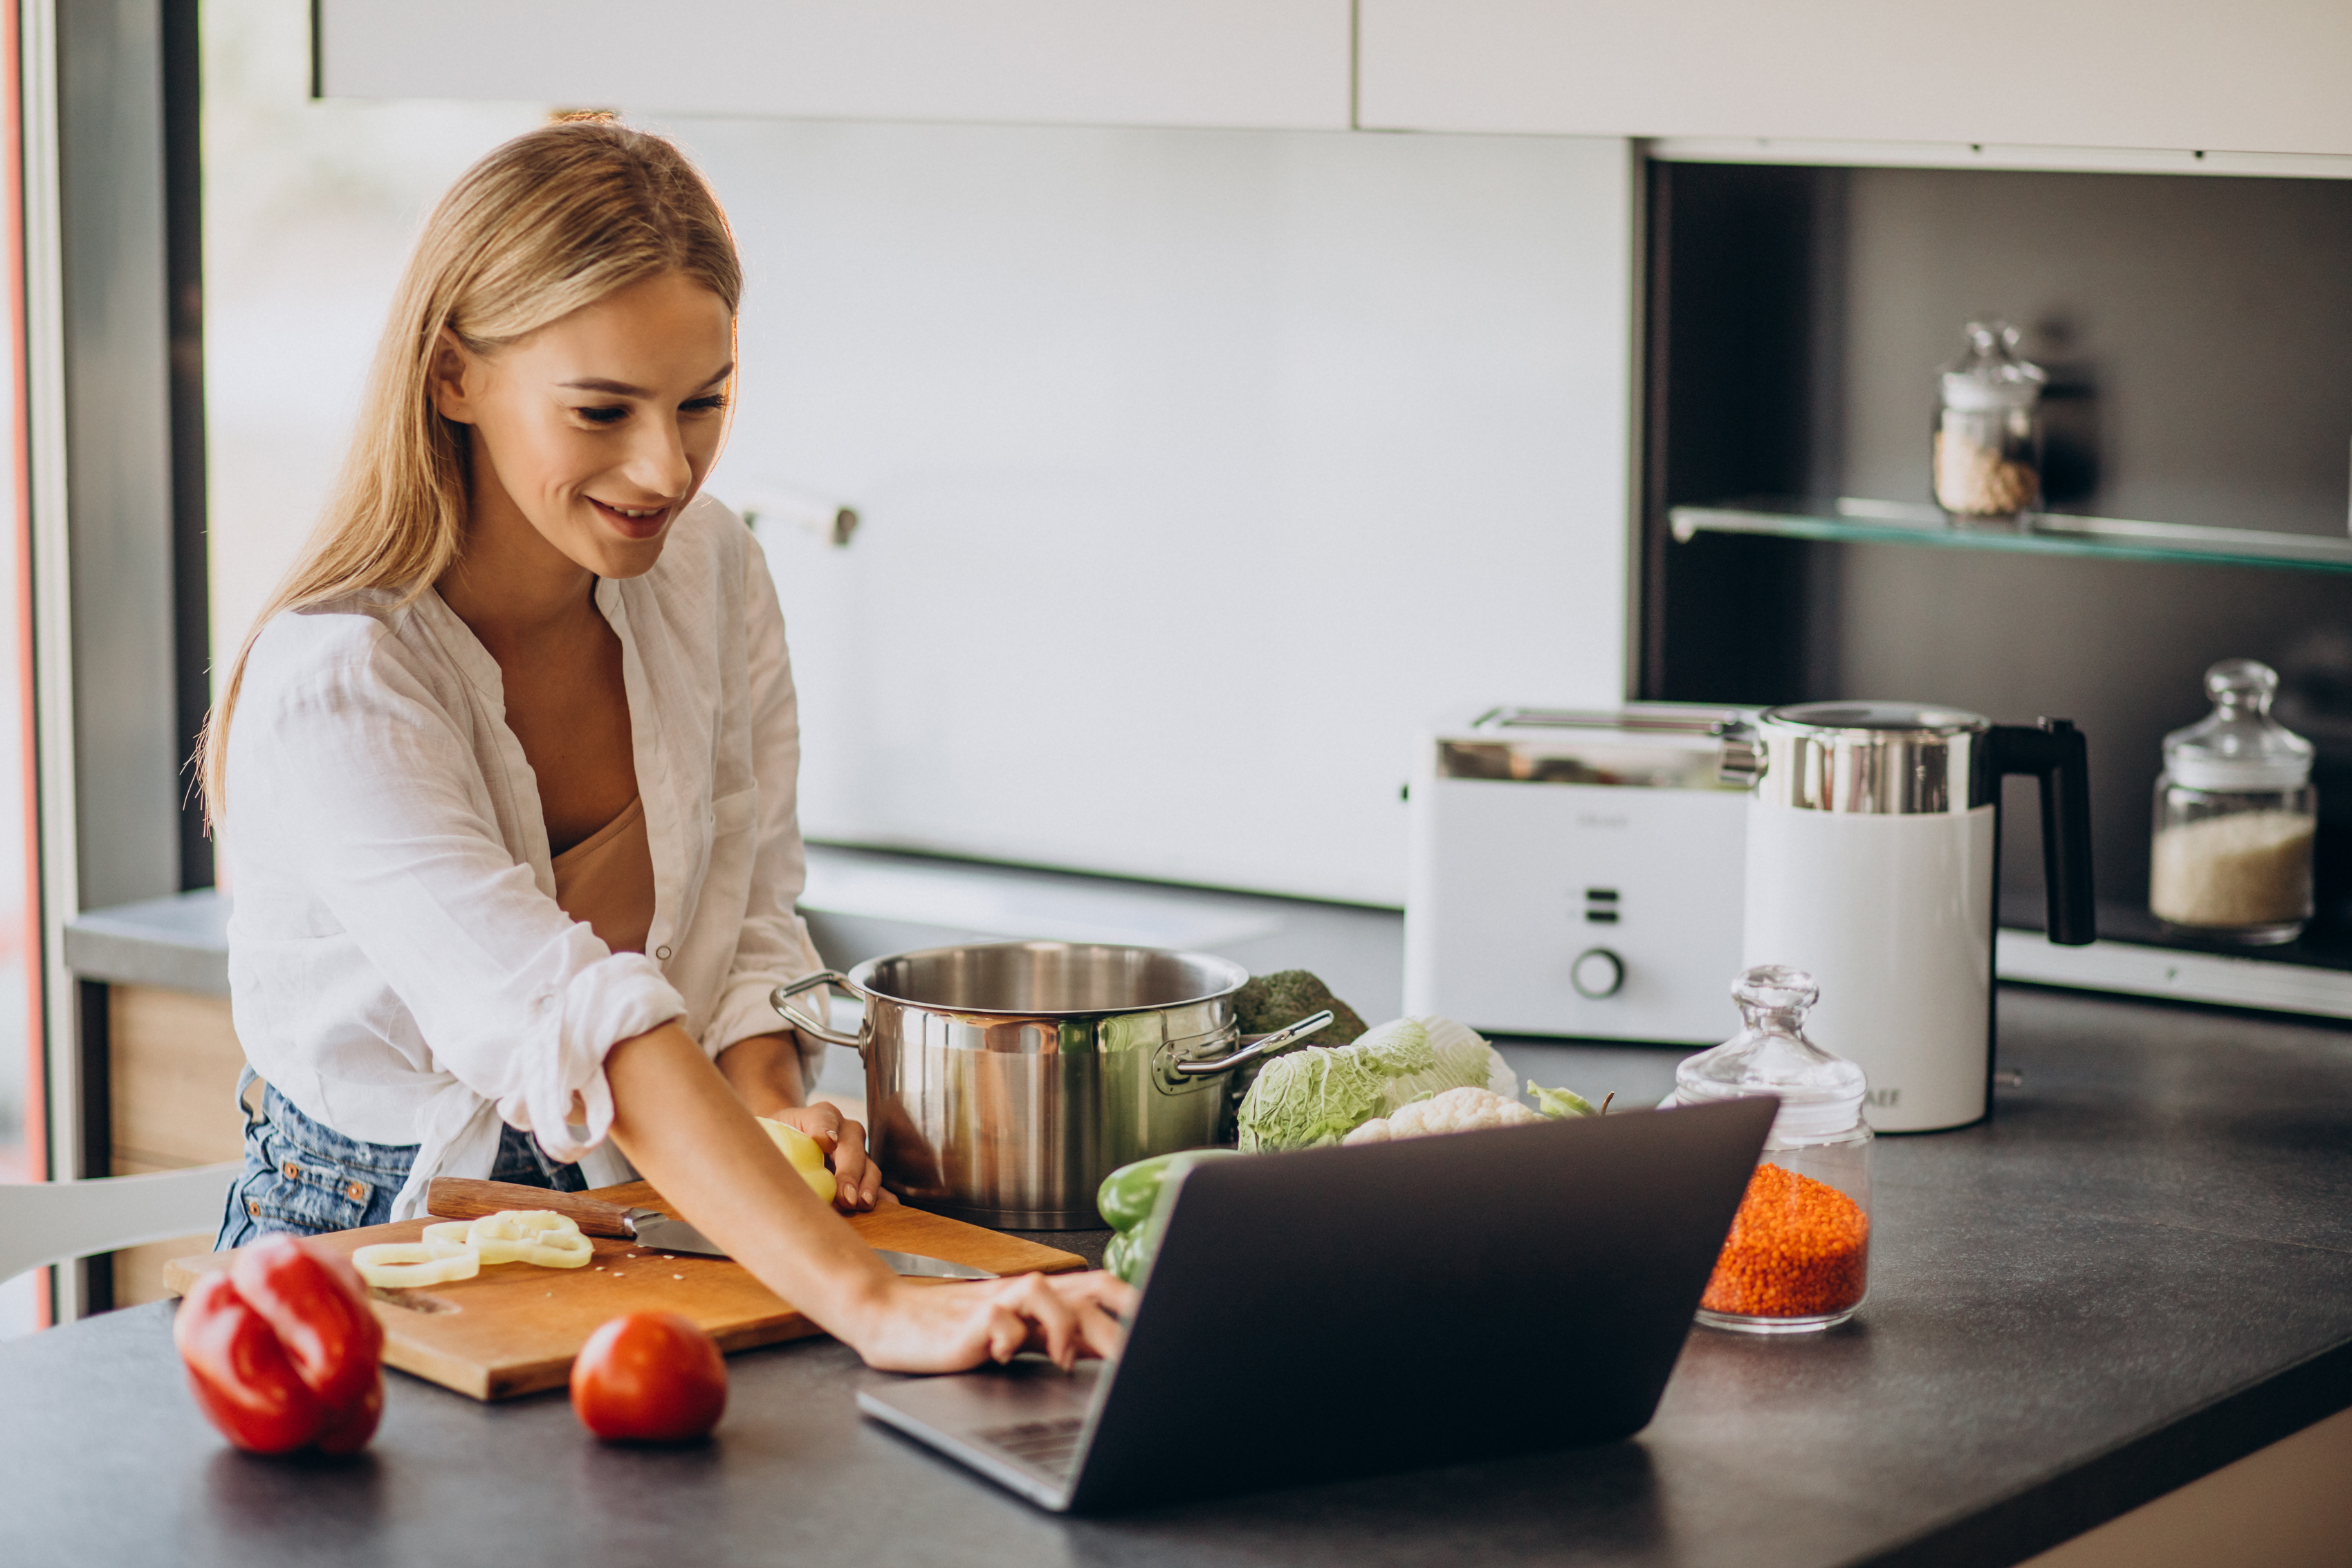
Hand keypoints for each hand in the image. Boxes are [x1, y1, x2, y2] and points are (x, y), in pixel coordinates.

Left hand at [763, 1100, 881, 1212]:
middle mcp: (844, 1130)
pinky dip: (881, 1198)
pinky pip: (876, 1186)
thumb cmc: (780, 1139)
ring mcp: (857, 1152)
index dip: (825, 1129)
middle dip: (849, 1172)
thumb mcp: (770, 1134)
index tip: (827, 1142)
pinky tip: (887, 1209)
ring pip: (868, 1167)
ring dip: (867, 1186)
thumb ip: (775, 1145)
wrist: (792, 1140)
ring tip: (862, 1204)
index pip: (823, 1119)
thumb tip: (781, 1171)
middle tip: (846, 1196)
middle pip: (851, 1147)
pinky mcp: (863, 1173)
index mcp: (820, 1116)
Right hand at [849, 1271, 1136, 1373]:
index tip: (1167, 1315)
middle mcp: (1025, 1294)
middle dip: (1116, 1318)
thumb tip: (1113, 1347)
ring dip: (1064, 1326)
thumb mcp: (1018, 1335)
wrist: (890, 1320)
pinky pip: (999, 1321)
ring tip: (1065, 1359)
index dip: (1134, 1298)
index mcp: (1042, 1297)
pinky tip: (1007, 1353)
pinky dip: (1009, 1336)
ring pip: (1047, 1294)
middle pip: (1085, 1290)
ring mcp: (998, 1303)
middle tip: (1139, 1351)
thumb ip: (1062, 1336)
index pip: (1099, 1285)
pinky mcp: (969, 1320)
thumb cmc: (955, 1330)